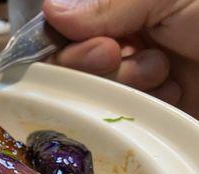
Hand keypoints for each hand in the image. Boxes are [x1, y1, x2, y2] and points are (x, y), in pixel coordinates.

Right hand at [43, 0, 198, 118]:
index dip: (68, 44)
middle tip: (120, 55)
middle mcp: (127, 39)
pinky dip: (144, 105)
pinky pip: (124, 115)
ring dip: (126, 83)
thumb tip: (50, 9)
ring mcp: (138, 75)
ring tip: (162, 71)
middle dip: (97, 64)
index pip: (69, 29)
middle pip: (76, 65)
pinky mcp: (152, 106)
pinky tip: (170, 91)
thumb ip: (108, 3)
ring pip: (97, 93)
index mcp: (125, 8)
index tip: (95, 47)